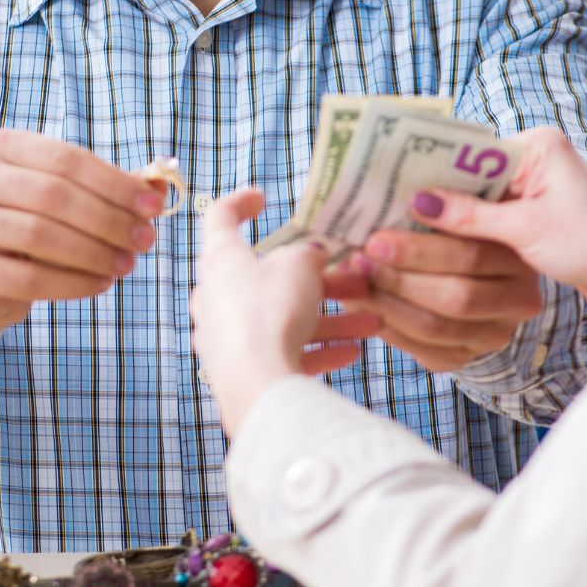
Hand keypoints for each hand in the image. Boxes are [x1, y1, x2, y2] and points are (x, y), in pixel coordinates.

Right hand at [0, 131, 165, 343]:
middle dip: (108, 220)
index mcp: (1, 145)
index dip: (115, 184)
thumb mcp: (66, 195)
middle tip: (145, 240)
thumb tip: (162, 184)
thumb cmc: (33, 220)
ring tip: (127, 265)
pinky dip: (73, 282)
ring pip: (41, 235)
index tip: (154, 206)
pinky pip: (30, 277)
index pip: (67, 160)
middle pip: (54, 196)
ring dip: (94, 252)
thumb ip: (109, 186)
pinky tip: (101, 284)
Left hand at [191, 189, 379, 435]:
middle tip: (351, 279)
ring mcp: (226, 337)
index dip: (241, 202)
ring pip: (282, 319)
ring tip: (371, 322)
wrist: (257, 388)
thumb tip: (313, 255)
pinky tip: (353, 353)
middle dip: (314, 279)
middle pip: (266, 277)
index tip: (263, 198)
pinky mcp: (241, 371)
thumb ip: (309, 254)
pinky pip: (283, 352)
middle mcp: (215, 297)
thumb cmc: (271, 313)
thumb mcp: (301, 267)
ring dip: (329, 319)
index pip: (220, 217)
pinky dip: (317, 349)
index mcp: (220, 260)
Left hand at [339, 228, 543, 371]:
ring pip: (435, 327)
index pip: (471, 256)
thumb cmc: (460, 234)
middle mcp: (518, 302)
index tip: (376, 237)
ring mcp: (493, 335)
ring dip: (386, 304)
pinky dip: (387, 328)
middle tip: (359, 261)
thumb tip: (395, 205)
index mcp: (520, 258)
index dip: (419, 250)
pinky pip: (422, 349)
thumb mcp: (462, 217)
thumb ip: (441, 210)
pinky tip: (360, 307)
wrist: (474, 280)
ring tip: (352, 283)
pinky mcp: (465, 358)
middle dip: (398, 279)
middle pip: (454, 297)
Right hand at [408, 127, 586, 312]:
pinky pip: (487, 214)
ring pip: (474, 196)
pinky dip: (466, 229)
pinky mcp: (531, 210)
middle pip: (468, 172)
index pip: (469, 151)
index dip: (431, 169)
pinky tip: (436, 242)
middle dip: (434, 193)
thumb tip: (419, 202)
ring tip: (404, 227)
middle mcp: (532, 157)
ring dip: (447, 215)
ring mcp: (531, 184)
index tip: (393, 184)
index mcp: (536, 145)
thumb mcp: (525, 229)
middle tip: (390, 209)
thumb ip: (469, 215)